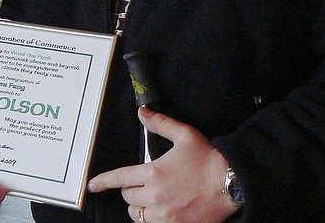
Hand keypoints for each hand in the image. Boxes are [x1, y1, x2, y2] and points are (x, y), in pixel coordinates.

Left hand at [87, 107, 238, 222]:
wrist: (232, 184)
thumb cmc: (207, 159)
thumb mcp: (184, 135)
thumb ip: (160, 123)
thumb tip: (142, 112)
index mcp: (154, 173)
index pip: (120, 178)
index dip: (103, 182)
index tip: (92, 185)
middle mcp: (156, 197)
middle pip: (128, 198)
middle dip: (130, 190)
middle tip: (143, 183)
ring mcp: (166, 216)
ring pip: (137, 216)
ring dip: (139, 207)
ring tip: (150, 198)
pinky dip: (150, 220)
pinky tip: (159, 212)